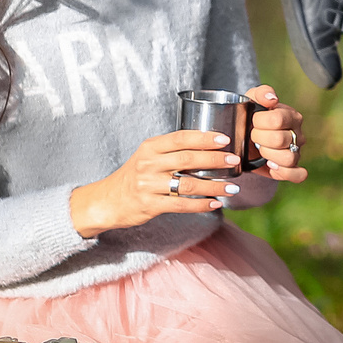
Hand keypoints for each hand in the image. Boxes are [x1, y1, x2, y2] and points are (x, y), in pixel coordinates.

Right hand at [68, 129, 243, 235]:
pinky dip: (201, 205)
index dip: (204, 138)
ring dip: (214, 186)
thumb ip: (172, 151)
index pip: (181, 138)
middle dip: (215, 160)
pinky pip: (181, 205)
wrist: (107, 200)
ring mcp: (148, 185)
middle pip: (187, 159)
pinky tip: (215, 203)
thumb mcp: (148, 156)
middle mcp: (148, 164)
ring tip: (233, 187)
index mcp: (150, 147)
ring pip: (188, 184)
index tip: (225, 139)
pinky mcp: (150, 205)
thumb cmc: (135, 176)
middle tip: (234, 161)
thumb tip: (209, 147)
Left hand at [246, 83, 309, 183]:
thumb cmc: (250, 117)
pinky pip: (298, 175)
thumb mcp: (251, 100)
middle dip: (260, 139)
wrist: (244, 138)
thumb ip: (261, 93)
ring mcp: (297, 152)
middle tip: (253, 137)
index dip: (259, 122)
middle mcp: (298, 134)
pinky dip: (284, 172)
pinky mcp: (292, 169)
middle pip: (281, 139)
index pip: (278, 119)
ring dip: (269, 155)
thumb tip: (272, 99)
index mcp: (291, 116)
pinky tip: (271, 165)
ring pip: (289, 158)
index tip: (252, 122)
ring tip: (261, 151)